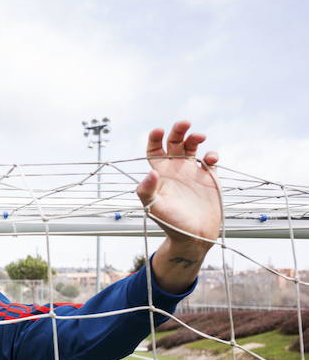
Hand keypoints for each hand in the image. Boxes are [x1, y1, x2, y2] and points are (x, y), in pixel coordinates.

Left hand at [136, 120, 221, 250]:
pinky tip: (210, 160)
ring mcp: (192, 172)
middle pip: (174, 142)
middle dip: (178, 130)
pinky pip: (210, 160)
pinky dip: (211, 154)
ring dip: (195, 137)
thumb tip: (150, 173)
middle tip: (184, 123)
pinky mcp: (208, 177)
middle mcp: (175, 169)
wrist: (194, 236)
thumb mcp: (153, 207)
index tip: (158, 130)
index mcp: (159, 174)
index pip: (154, 150)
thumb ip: (147, 191)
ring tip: (199, 137)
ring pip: (192, 146)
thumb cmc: (170, 223)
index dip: (155, 138)